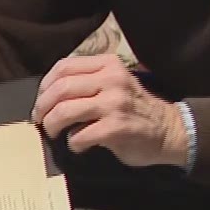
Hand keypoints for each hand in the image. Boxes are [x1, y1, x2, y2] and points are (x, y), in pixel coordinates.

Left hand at [31, 55, 188, 168]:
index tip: (42, 100)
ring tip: (55, 133)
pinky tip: (79, 145)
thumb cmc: (135, 108)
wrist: (168, 130)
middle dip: (43, 107)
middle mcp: (112, 79)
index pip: (64, 66)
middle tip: (41, 120)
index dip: (45, 85)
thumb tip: (50, 95)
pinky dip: (73, 143)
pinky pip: (79, 135)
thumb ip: (89, 81)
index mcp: (109, 64)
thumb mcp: (115, 82)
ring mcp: (114, 103)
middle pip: (60, 88)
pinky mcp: (116, 128)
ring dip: (52, 125)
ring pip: (64, 111)